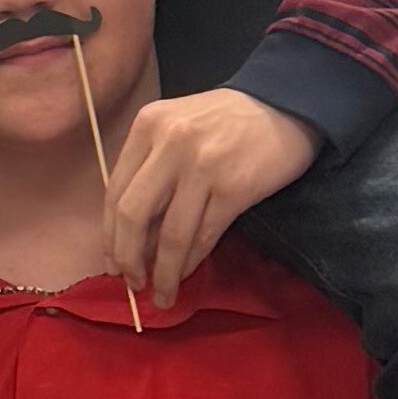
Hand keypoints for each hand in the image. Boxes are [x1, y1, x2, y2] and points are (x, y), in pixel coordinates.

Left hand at [102, 82, 316, 302]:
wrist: (287, 104)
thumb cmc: (228, 121)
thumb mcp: (177, 126)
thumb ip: (150, 167)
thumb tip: (130, 235)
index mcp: (148, 125)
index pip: (114, 191)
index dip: (110, 235)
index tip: (113, 263)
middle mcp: (170, 142)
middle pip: (132, 215)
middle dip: (127, 258)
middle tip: (132, 283)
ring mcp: (203, 165)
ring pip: (170, 234)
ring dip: (163, 272)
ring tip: (162, 294)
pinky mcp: (234, 188)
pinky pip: (204, 236)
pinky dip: (190, 262)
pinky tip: (185, 274)